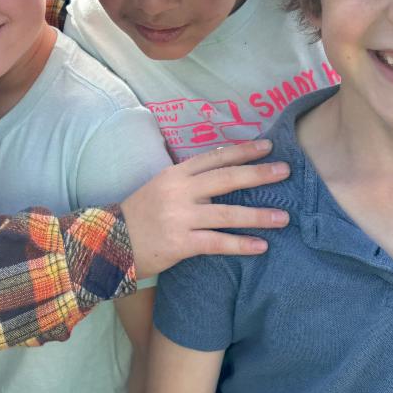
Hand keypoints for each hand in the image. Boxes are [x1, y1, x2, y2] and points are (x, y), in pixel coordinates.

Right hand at [122, 139, 288, 277]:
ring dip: (258, 215)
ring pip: (226, 213)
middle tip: (285, 171)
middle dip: (258, 174)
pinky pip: (217, 243)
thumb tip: (221, 171)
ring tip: (283, 217)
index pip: (214, 158)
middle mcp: (179, 191)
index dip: (242, 151)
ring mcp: (179, 217)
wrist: (107, 242)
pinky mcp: (180, 243)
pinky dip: (240, 244)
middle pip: (226, 179)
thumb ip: (187, 180)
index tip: (267, 146)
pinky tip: (261, 246)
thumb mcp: (159, 187)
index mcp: (174, 174)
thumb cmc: (137, 215)